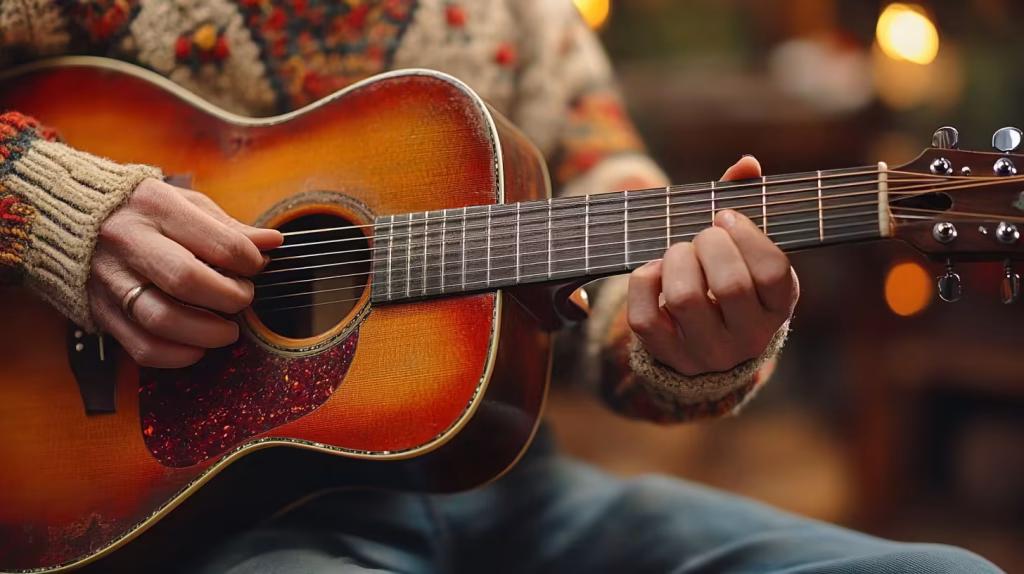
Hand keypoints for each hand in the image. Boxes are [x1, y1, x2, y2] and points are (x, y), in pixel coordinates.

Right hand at [88, 178, 282, 367]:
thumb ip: (227, 227)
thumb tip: (272, 243)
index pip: (219, 243)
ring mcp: (109, 278)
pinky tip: (197, 347)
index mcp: (155, 206)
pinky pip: (141, 346)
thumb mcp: (183, 203)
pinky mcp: (99, 309)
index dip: (249, 262)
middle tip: (243, 298)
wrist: (61, 215)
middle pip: (188, 281)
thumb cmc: (138, 209)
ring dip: (207, 333)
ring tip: (227, 330)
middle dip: (230, 298)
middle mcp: (128, 240)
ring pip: (163, 319)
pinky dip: (177, 355)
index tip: (255, 266)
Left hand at [626, 156, 798, 375]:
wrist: (707, 344)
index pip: (772, 271)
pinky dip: (643, 282)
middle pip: (729, 284)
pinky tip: (655, 272)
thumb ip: (748, 203)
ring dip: (675, 259)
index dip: (747, 235)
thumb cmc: (731, 280)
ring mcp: (706, 351)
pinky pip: (644, 317)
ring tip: (679, 252)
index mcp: (778, 308)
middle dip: (708, 244)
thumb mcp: (748, 251)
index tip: (727, 217)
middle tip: (702, 236)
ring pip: (684, 298)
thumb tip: (746, 164)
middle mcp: (747, 338)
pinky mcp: (667, 356)